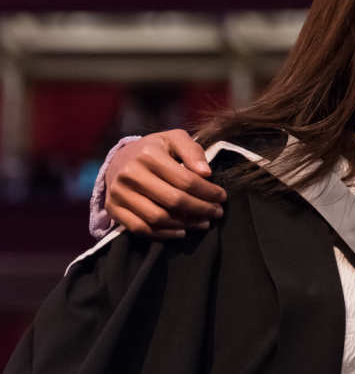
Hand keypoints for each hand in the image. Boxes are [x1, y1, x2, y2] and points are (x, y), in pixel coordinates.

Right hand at [105, 129, 226, 238]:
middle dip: (201, 209)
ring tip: (203, 222)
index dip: (208, 192)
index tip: (222, 197)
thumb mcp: (175, 139)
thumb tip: (206, 173)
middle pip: (173, 200)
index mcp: (148, 154)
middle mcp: (130, 174)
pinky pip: (140, 229)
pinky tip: (182, 231)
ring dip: (185, 224)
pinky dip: (163, 234)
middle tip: (217, 212)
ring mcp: (118, 193)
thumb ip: (192, 151)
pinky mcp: (113, 208)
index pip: (186, 180)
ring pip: (157, 218)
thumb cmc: (156, 149)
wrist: (120, 159)